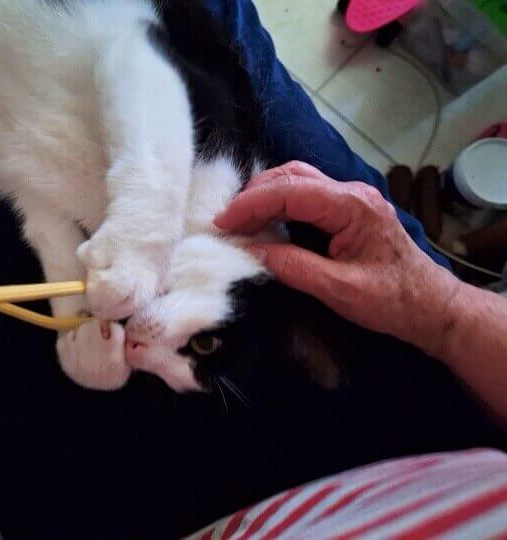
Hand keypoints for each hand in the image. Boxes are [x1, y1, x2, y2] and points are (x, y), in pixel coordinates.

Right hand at [214, 161, 460, 354]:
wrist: (433, 306)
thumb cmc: (393, 301)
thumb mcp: (339, 289)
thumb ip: (294, 267)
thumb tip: (251, 251)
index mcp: (352, 206)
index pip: (291, 191)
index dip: (252, 204)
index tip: (222, 222)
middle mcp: (351, 193)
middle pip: (292, 176)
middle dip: (254, 195)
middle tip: (227, 222)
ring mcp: (351, 199)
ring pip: (298, 180)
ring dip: (265, 196)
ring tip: (240, 221)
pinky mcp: (348, 210)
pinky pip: (307, 195)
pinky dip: (280, 203)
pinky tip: (265, 221)